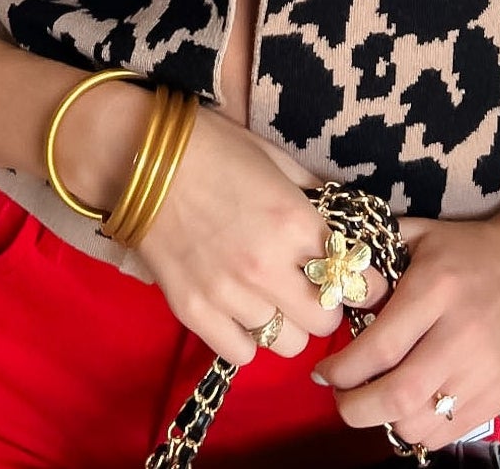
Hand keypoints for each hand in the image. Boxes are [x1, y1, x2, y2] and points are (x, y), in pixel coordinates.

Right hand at [128, 102, 392, 367]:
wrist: (141, 156)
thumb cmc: (213, 147)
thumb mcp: (275, 158)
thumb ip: (313, 193)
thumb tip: (344, 218)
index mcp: (295, 223)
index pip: (352, 278)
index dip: (357, 278)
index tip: (353, 275)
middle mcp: (267, 267)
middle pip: (325, 323)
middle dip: (325, 305)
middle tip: (310, 286)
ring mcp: (228, 295)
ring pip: (287, 345)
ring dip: (286, 323)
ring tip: (271, 297)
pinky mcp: (193, 311)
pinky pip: (241, 354)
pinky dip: (247, 337)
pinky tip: (241, 310)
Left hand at [310, 176, 499, 453]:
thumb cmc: (473, 248)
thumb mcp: (421, 234)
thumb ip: (375, 256)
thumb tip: (332, 282)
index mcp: (437, 289)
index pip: (379, 346)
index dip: (342, 369)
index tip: (322, 371)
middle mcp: (461, 335)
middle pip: (397, 396)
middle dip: (354, 407)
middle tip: (339, 398)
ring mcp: (485, 370)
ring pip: (421, 423)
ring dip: (386, 421)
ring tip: (373, 400)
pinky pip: (449, 433)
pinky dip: (420, 430)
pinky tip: (409, 408)